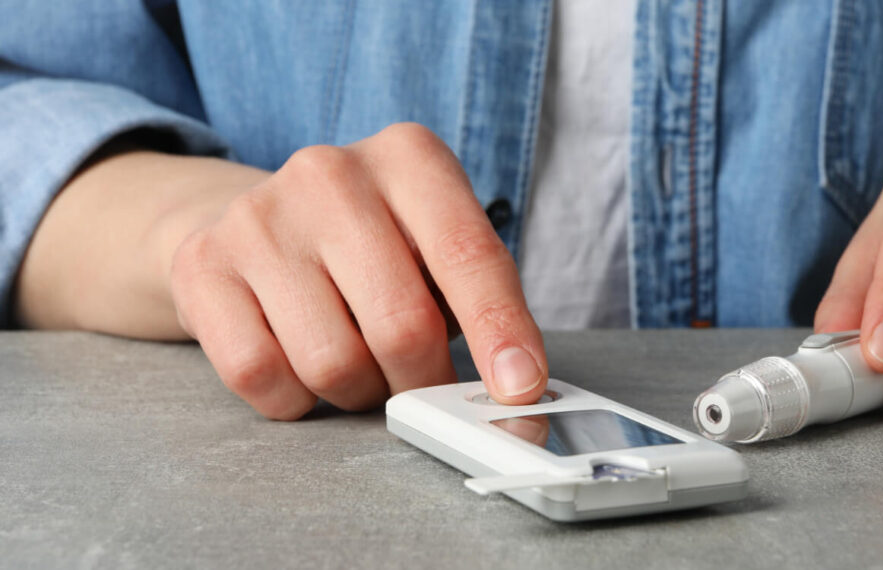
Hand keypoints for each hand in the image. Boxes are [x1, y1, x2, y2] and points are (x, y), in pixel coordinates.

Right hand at [168, 124, 547, 417]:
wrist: (255, 222)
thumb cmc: (372, 248)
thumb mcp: (436, 249)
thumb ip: (479, 306)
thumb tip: (515, 389)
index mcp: (409, 158)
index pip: (469, 255)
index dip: (501, 331)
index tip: (520, 388)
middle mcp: (332, 173)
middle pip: (402, 325)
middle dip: (421, 380)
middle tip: (418, 383)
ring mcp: (260, 217)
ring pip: (332, 363)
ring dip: (357, 392)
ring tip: (356, 362)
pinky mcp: (204, 265)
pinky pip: (260, 375)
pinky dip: (293, 399)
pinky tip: (299, 367)